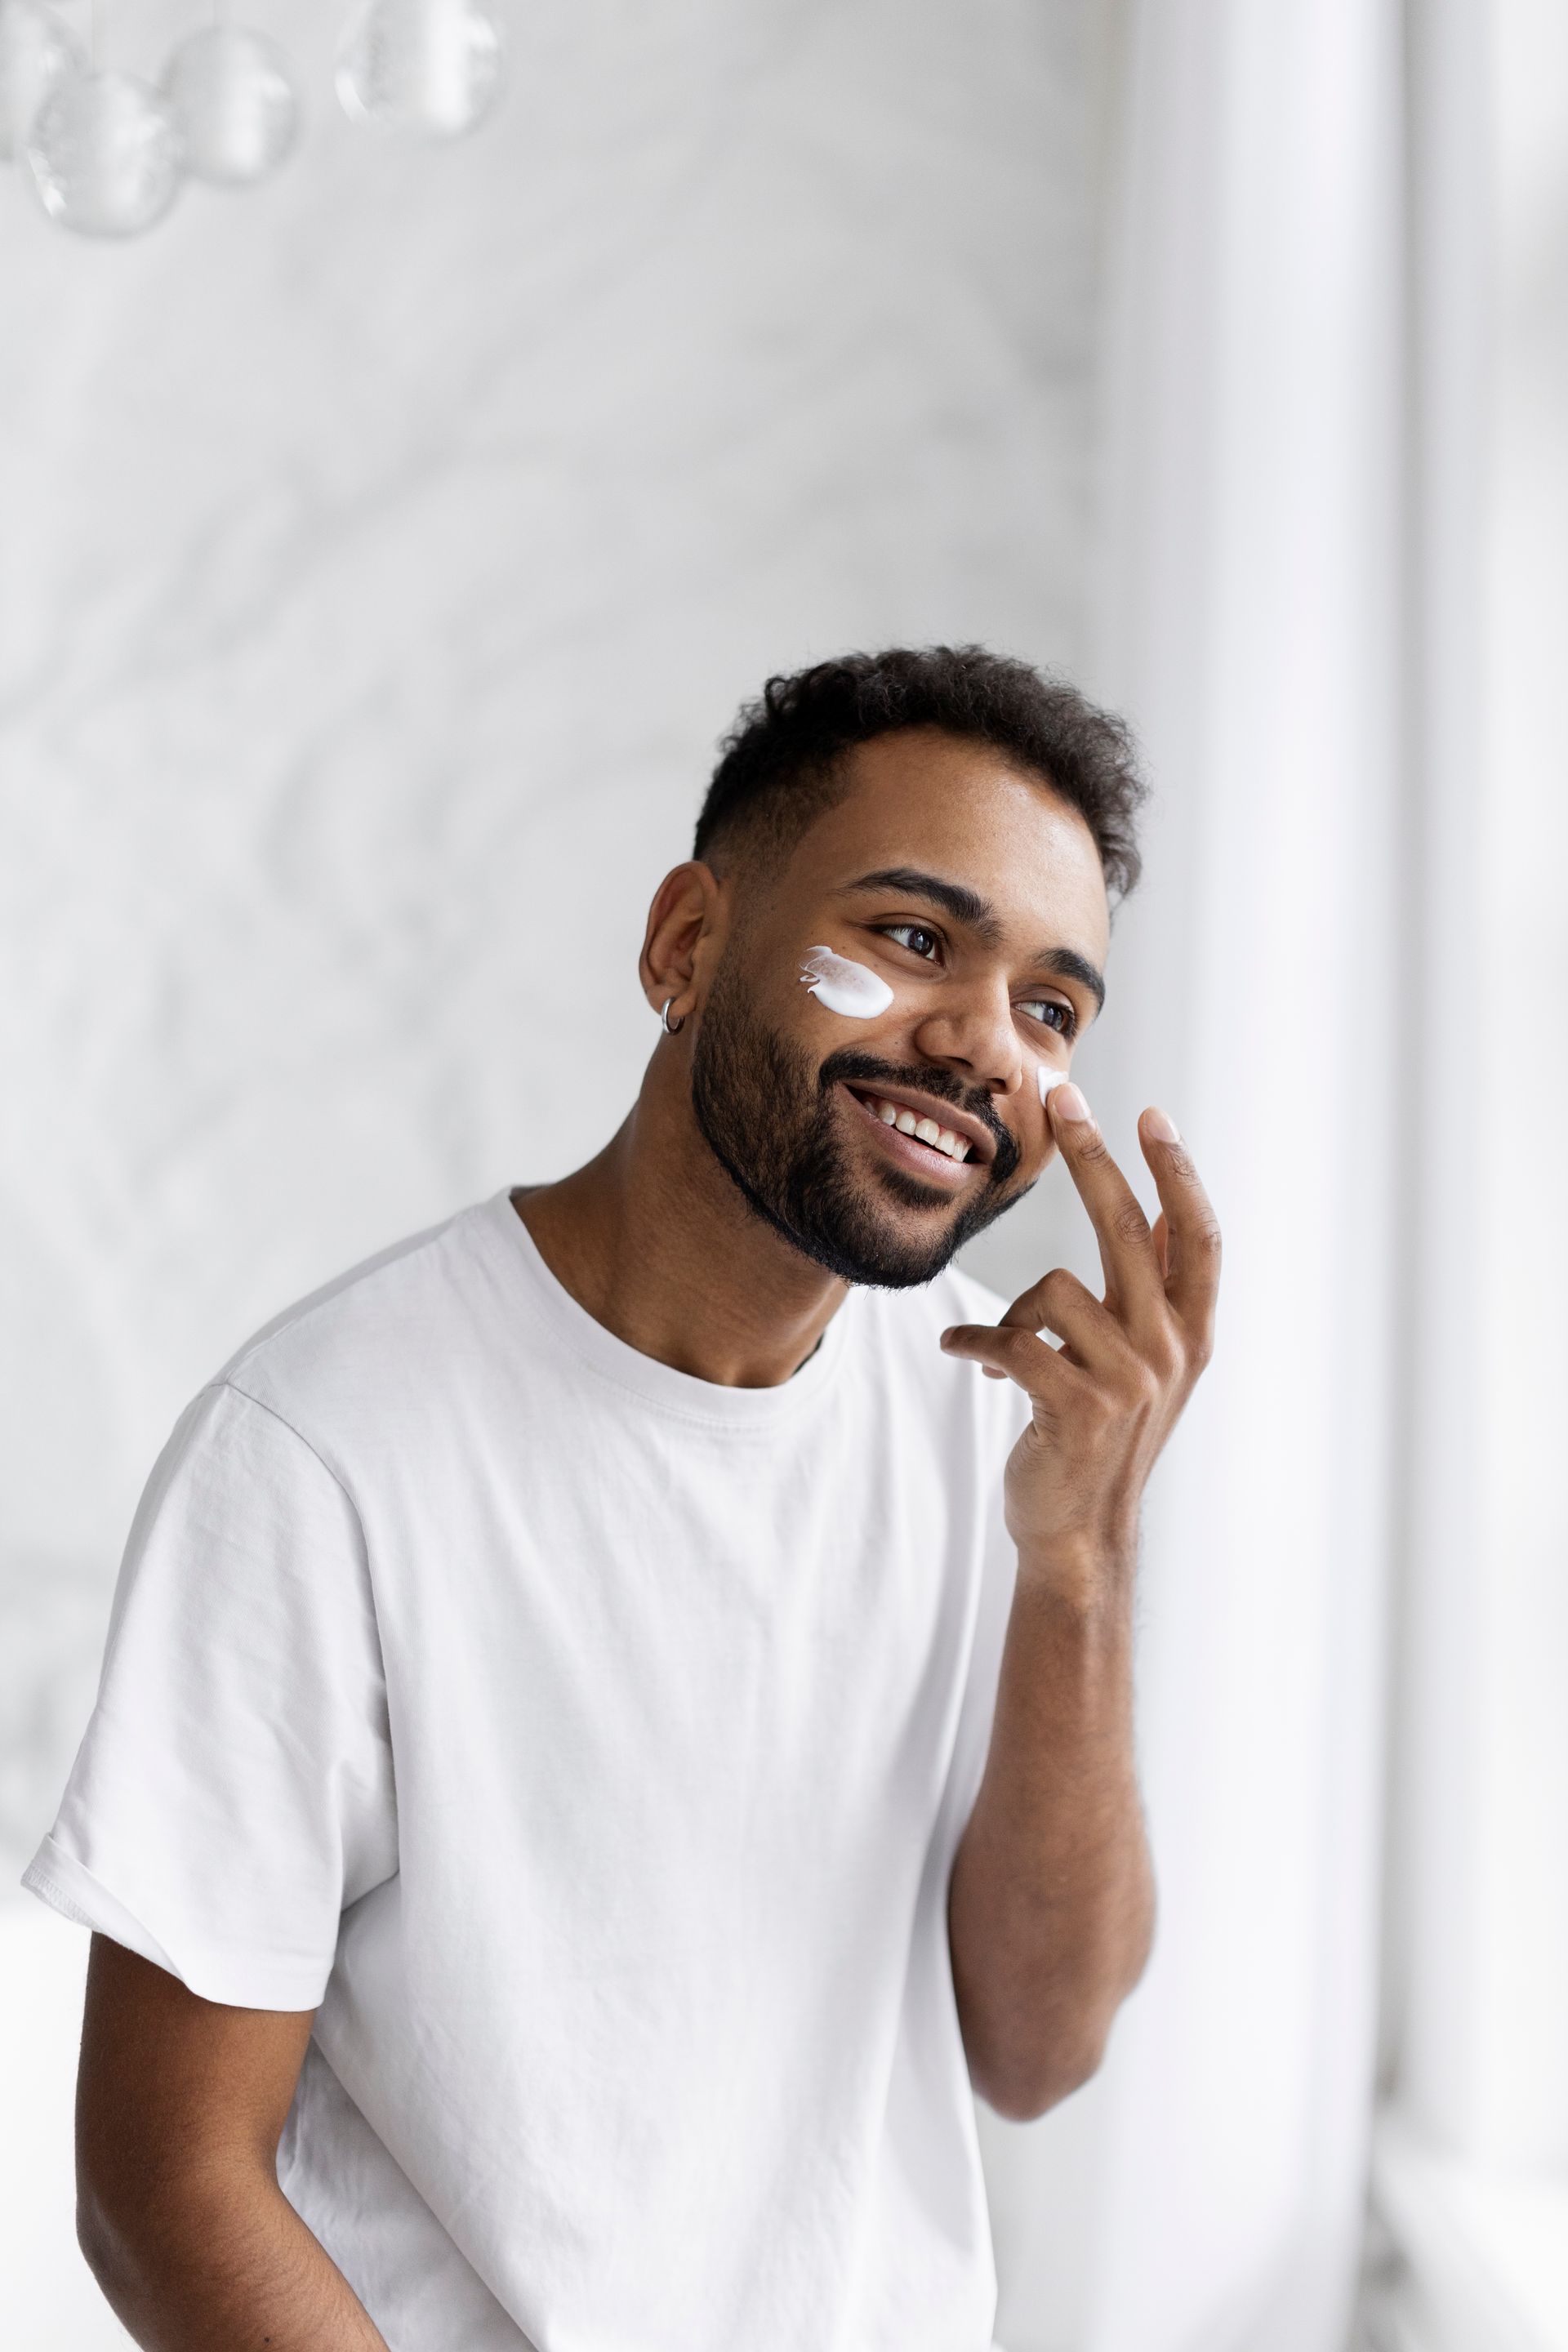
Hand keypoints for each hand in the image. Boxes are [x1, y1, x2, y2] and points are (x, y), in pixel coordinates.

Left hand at [939, 1086, 1219, 1583]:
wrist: (1078, 1533)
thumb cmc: (1102, 1437)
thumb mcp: (1146, 1366)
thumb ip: (1154, 1294)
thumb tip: (1159, 1210)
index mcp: (1193, 1335)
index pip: (1198, 1236)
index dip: (1179, 1173)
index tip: (1152, 1114)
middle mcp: (1171, 1350)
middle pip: (1129, 1229)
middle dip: (1093, 1156)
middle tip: (1061, 1096)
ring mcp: (1129, 1380)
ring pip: (1053, 1288)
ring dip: (1014, 1312)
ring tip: (1004, 1349)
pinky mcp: (1077, 1405)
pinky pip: (1011, 1339)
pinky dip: (974, 1343)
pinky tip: (962, 1357)